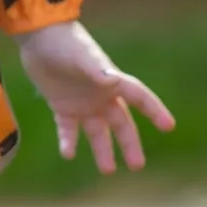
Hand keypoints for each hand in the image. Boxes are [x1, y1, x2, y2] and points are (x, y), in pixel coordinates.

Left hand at [18, 21, 175, 174]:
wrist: (37, 36)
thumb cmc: (64, 42)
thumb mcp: (81, 55)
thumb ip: (96, 68)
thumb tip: (113, 80)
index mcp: (111, 81)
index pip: (139, 97)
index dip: (154, 110)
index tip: (168, 126)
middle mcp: (101, 95)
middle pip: (121, 123)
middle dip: (129, 144)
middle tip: (137, 165)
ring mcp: (82, 103)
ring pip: (97, 132)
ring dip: (102, 150)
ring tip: (107, 170)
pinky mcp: (62, 106)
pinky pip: (68, 129)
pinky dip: (69, 141)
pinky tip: (67, 154)